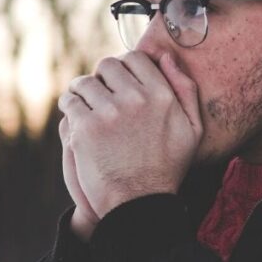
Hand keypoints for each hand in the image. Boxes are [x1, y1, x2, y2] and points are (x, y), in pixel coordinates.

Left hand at [57, 52, 201, 217]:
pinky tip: (77, 119)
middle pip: (108, 65)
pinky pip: (70, 102)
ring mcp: (109, 112)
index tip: (120, 83)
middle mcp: (136, 99)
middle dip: (103, 77)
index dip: (125, 67)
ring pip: (85, 82)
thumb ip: (185, 89)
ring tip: (85, 106)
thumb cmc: (167, 167)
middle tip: (101, 94)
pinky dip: (70, 107)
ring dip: (83, 91)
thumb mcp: (192, 129)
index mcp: (162, 95)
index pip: (135, 58)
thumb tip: (166, 57)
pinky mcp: (85, 128)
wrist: (139, 203)